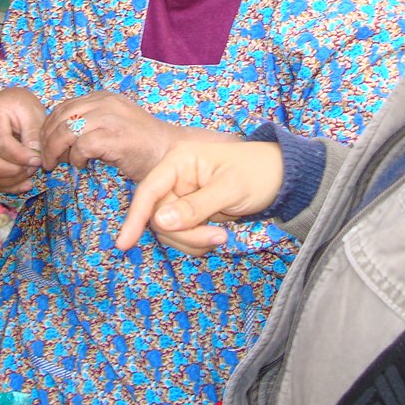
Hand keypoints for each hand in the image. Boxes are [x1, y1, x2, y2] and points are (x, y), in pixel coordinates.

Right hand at [0, 87, 46, 192]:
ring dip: (9, 180)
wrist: (6, 103)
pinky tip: (24, 184)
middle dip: (12, 171)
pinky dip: (5, 185)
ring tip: (29, 175)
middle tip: (33, 168)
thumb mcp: (32, 112)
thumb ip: (33, 134)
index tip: (37, 160)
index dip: (19, 156)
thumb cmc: (20, 105)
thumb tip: (35, 158)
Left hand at [41, 91, 236, 181]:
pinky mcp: (114, 137)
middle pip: (61, 117)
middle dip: (48, 140)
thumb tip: (58, 138)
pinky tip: (83, 165)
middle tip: (48, 159)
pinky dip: (77, 158)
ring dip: (56, 150)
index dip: (49, 127)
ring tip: (58, 164)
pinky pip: (81, 146)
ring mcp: (110, 118)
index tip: (47, 146)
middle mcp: (105, 103)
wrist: (171, 153)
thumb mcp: (113, 125)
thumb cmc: (141, 146)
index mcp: (104, 98)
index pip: (64, 107)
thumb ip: (90, 124)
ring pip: (66, 130)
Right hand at [116, 140, 283, 254]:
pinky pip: (181, 234)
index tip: (124, 243)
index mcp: (180, 160)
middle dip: (184, 234)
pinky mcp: (189, 211)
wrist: (281, 177)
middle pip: (158, 216)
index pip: (149, 190)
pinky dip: (196, 242)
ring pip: (168, 230)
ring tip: (223, 238)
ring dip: (192, 241)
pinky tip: (218, 237)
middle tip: (218, 239)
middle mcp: (175, 177)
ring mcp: (181, 195)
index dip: (135, 216)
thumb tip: (159, 221)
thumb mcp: (230, 189)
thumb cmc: (258, 173)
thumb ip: (194, 206)